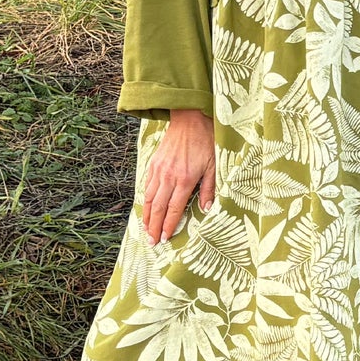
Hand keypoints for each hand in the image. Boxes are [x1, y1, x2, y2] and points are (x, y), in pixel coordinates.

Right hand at [142, 109, 215, 244]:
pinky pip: (147, 185)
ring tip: (146, 230)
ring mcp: (159, 170)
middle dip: (154, 227)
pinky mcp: (154, 163)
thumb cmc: (205, 141)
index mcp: (184, 179)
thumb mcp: (214, 165)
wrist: (189, 119)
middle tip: (152, 242)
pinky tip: (147, 208)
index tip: (164, 238)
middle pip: (158, 208)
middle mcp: (168, 176)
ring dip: (147, 216)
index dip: (168, 225)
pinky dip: (145, 199)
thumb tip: (206, 209)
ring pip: (149, 198)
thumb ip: (209, 189)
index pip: (173, 209)